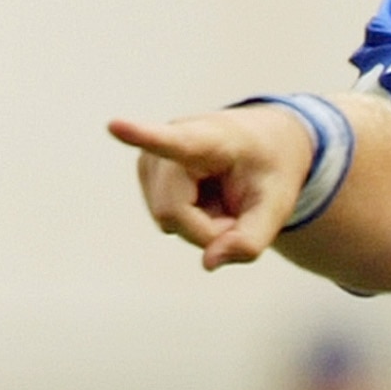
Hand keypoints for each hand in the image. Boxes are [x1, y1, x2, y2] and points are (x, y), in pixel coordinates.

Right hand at [106, 103, 316, 271]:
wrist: (262, 143)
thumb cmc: (269, 171)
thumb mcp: (277, 207)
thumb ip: (250, 240)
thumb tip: (207, 264)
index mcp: (207, 138)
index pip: (172, 142)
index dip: (141, 136)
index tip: (114, 125)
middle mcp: (170, 142)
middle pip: (174, 213)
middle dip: (209, 229)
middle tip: (237, 211)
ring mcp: (151, 159)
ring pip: (169, 222)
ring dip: (202, 226)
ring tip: (222, 197)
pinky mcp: (145, 174)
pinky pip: (168, 222)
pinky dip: (192, 223)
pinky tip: (206, 199)